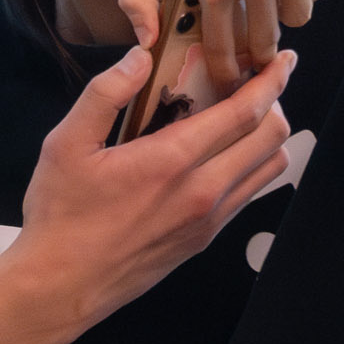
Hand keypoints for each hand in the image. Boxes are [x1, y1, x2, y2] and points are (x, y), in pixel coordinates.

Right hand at [0, 42, 299, 343]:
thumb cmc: (61, 215)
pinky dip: (250, 166)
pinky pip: (247, 194)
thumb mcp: (66, 144)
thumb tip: (140, 57)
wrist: (61, 286)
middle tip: (255, 84)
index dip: (272, 80)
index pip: (245, 112)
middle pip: (272, 138)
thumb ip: (105, 94)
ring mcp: (209, 219)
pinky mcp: (204, 239)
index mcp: (173, 160)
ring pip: (269, 169)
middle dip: (275, 102)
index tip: (283, 60)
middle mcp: (203, 191)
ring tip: (242, 118)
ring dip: (267, 136)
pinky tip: (222, 155)